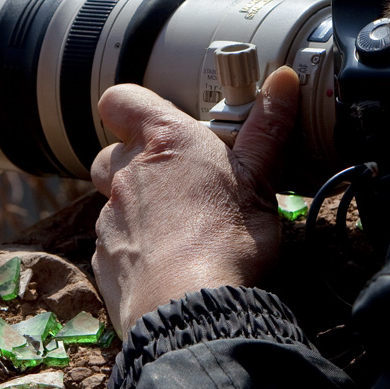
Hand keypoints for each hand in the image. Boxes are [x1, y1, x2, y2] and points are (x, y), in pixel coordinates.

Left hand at [91, 66, 299, 336]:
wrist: (192, 309)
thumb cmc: (230, 239)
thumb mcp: (261, 179)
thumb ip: (267, 128)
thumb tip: (285, 80)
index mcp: (167, 143)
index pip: (122, 100)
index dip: (133, 107)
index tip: (156, 121)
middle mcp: (129, 175)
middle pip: (111, 155)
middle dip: (135, 164)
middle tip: (178, 182)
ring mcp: (111, 220)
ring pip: (114, 203)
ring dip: (138, 210)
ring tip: (180, 231)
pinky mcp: (104, 262)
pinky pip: (114, 245)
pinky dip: (135, 250)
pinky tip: (168, 266)